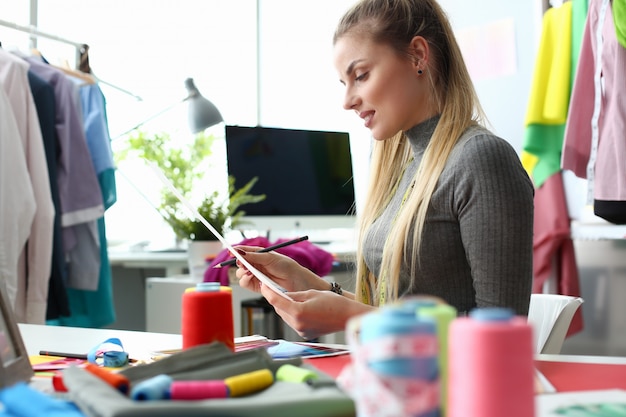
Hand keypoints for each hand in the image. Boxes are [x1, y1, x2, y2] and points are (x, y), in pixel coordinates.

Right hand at [233, 246, 327, 292]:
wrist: (295, 281)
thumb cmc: (286, 266)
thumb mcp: (269, 258)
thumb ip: (254, 256)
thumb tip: (240, 252)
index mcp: (259, 254)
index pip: (243, 251)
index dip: (236, 251)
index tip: (230, 251)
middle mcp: (255, 264)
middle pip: (239, 263)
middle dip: (239, 263)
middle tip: (243, 264)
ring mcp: (255, 275)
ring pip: (240, 273)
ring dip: (242, 272)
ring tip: (250, 272)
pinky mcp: (256, 286)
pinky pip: (244, 283)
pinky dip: (245, 280)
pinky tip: (251, 278)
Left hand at [260, 285, 374, 339]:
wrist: (348, 317)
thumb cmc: (334, 303)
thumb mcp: (311, 293)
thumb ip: (294, 295)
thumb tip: (282, 295)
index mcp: (298, 312)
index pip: (276, 301)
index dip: (268, 292)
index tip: (264, 285)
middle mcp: (297, 324)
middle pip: (279, 309)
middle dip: (277, 299)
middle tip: (276, 289)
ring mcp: (301, 331)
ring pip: (285, 316)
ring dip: (285, 307)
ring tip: (292, 298)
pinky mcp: (305, 334)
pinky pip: (293, 322)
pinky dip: (293, 314)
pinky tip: (301, 308)